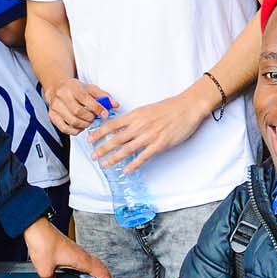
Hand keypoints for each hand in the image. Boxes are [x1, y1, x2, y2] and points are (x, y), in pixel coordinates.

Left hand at [23, 216, 112, 277]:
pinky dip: (86, 267)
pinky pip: (84, 259)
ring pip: (92, 262)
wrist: (36, 227)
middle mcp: (82, 254)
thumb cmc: (43, 242)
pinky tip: (78, 273)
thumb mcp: (45, 270)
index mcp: (82, 260)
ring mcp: (76, 250)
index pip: (103, 272)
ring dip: (96, 272)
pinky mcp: (69, 248)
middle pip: (101, 267)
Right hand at [48, 79, 110, 135]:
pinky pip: (64, 128)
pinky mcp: (52, 116)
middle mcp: (61, 96)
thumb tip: (115, 105)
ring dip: (84, 125)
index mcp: (72, 86)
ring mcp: (55, 106)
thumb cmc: (75, 88)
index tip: (104, 114)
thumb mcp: (90, 88)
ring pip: (72, 121)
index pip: (85, 99)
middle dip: (90, 118)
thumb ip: (104, 96)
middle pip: (78, 112)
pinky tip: (80, 127)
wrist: (57, 87)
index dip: (97, 108)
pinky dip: (75, 130)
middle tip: (94, 119)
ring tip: (88, 122)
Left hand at [90, 87, 211, 172]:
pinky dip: (133, 164)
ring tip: (104, 165)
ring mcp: (149, 136)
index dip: (99, 133)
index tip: (89, 139)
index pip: (111, 125)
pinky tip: (126, 170)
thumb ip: (134, 118)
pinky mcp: (160, 144)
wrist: (187, 107)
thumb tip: (122, 126)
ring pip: (127, 149)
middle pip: (116, 139)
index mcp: (135, 115)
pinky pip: (143, 156)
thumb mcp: (147, 109)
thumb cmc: (169, 107)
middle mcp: (139, 125)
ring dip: (114, 158)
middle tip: (93, 156)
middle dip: (102, 148)